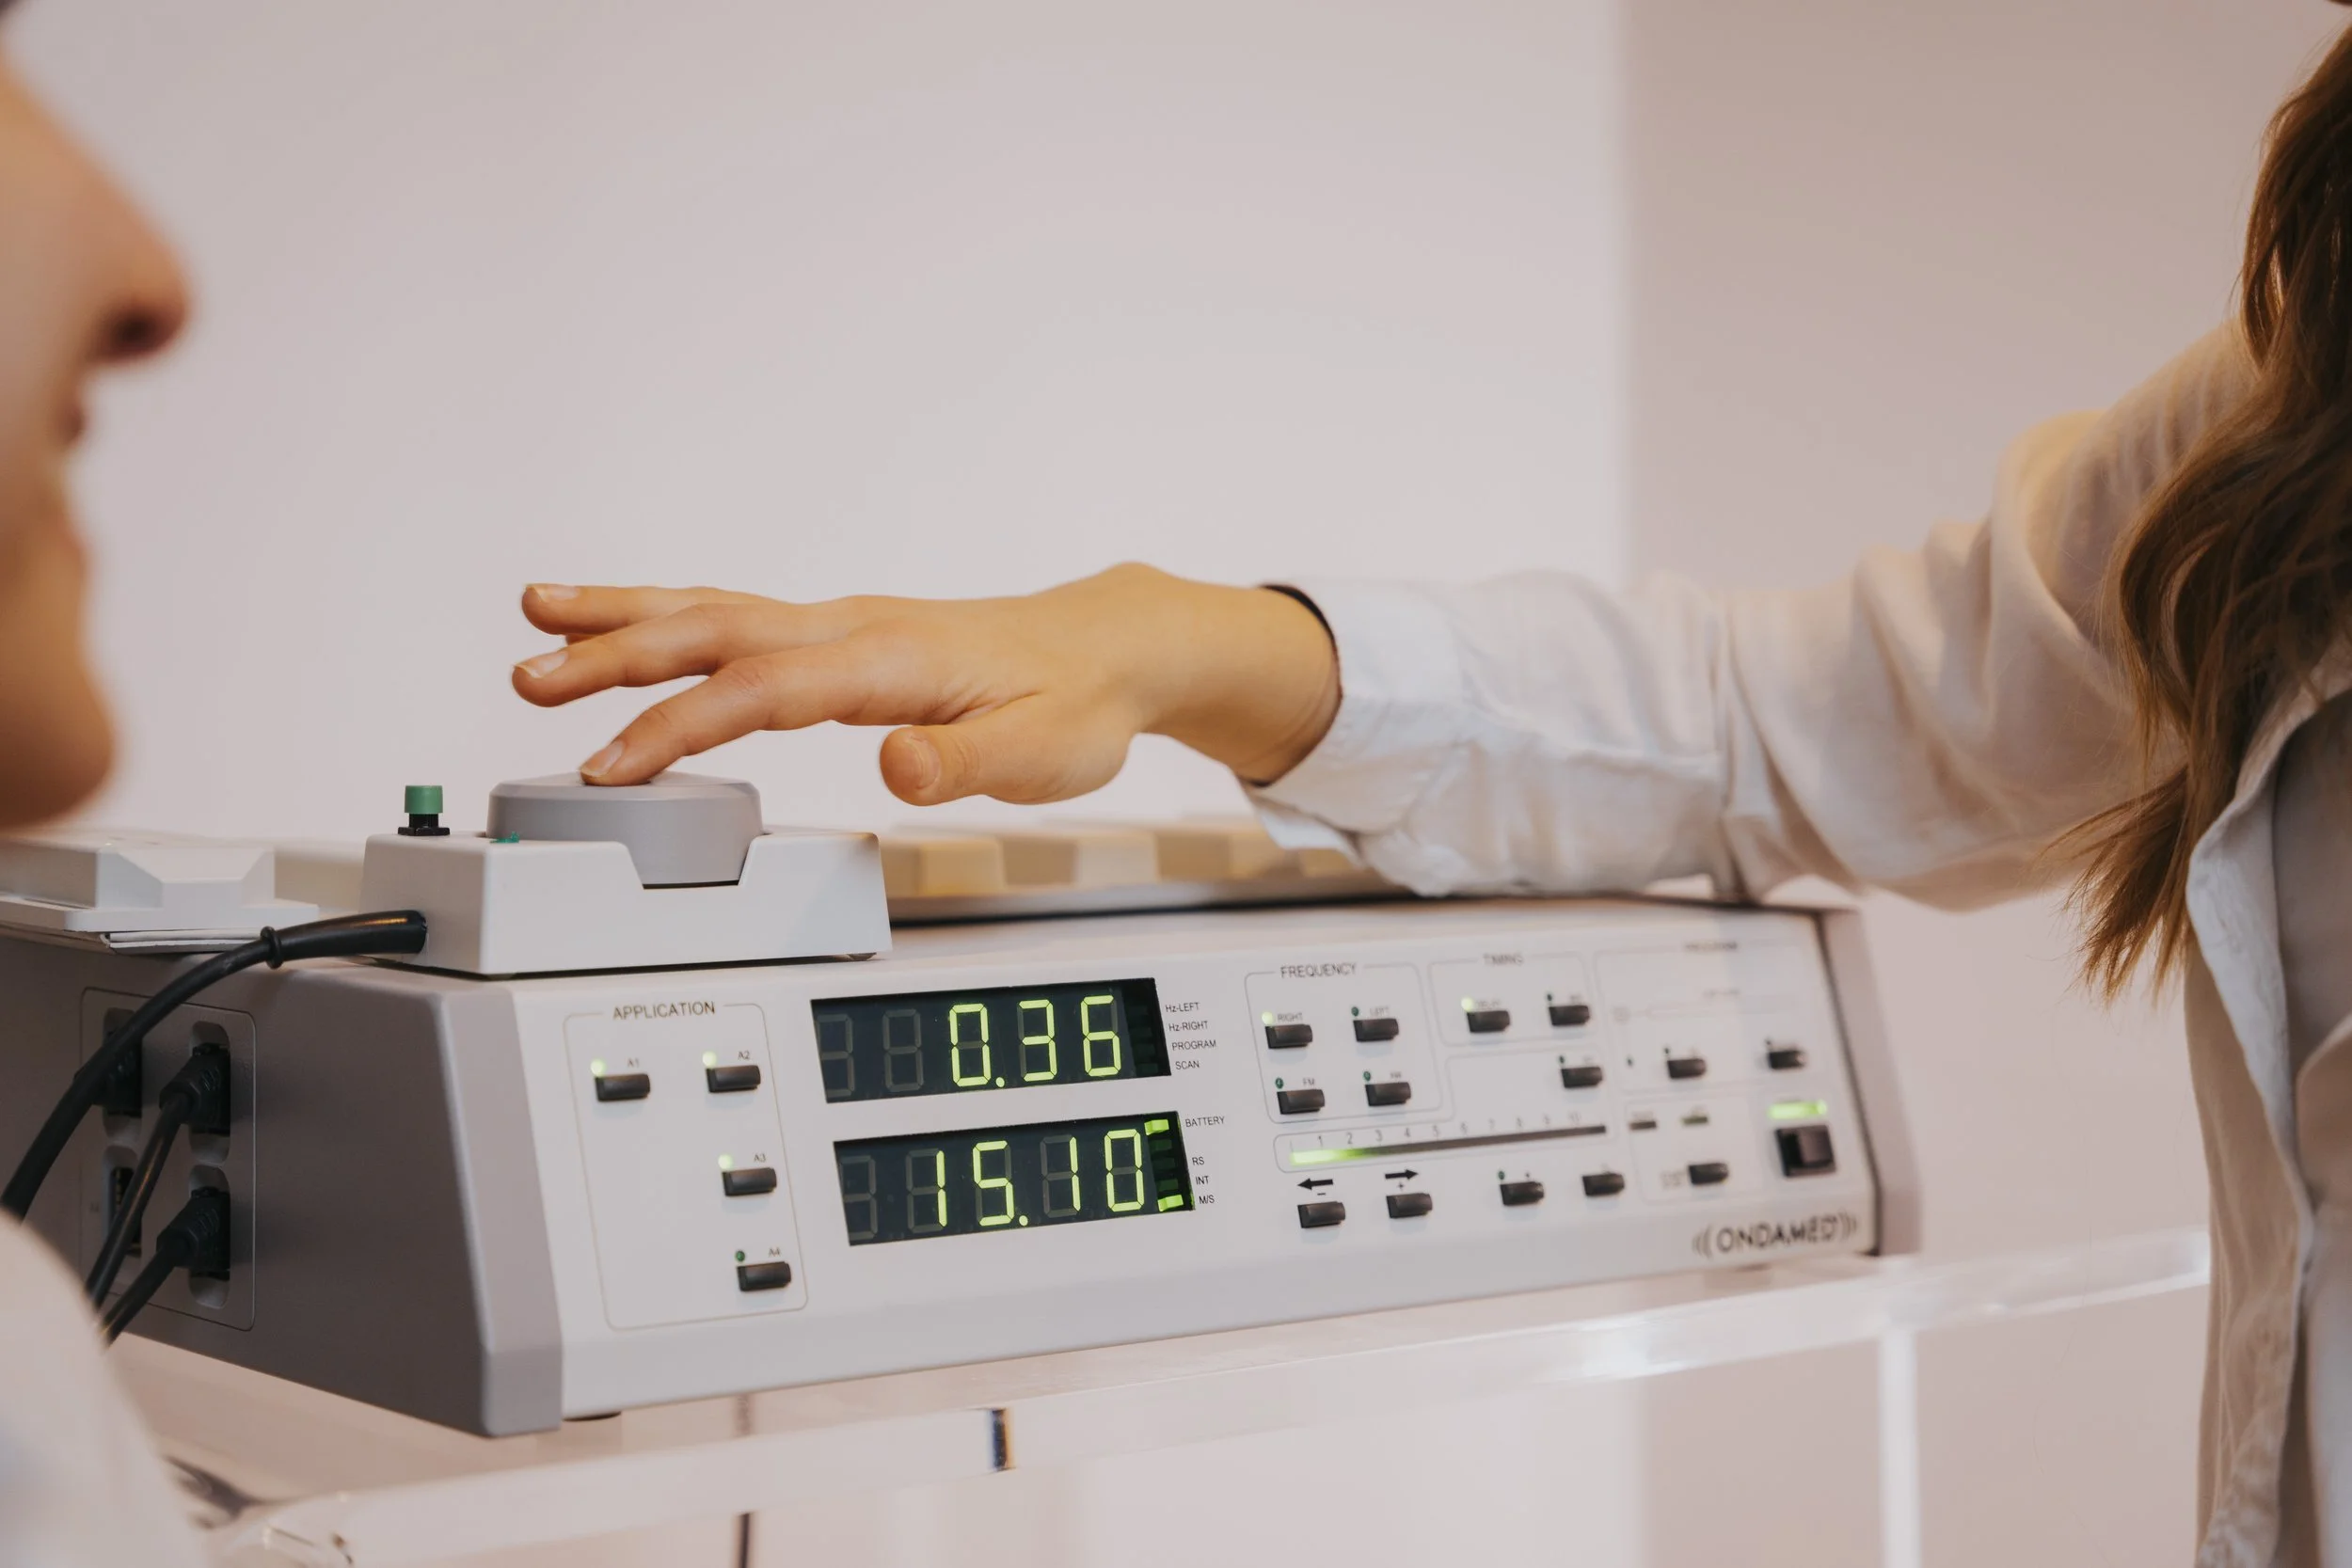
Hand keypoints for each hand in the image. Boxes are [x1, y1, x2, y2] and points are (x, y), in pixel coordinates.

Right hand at [510, 564, 1339, 803]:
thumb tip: (895, 767)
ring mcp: (839, 628)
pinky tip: (616, 624)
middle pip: (715, 630)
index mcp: (890, 661)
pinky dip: (665, 618)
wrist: (1109, 647)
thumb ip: (964, 765)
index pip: (765, 689)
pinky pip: (732, 619)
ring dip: (623, 620)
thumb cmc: (1077, 703)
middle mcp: (852, 631)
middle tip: (530, 681)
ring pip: (713, 612)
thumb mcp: (1042, 753)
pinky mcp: (836, 639)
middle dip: (618, 653)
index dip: (684, 725)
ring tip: (533, 622)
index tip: (615, 764)